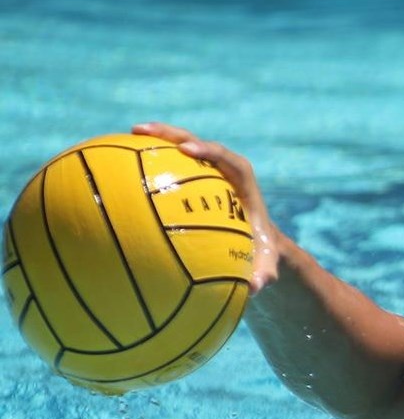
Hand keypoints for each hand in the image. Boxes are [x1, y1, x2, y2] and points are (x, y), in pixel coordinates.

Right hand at [132, 122, 280, 293]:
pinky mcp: (194, 176)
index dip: (209, 150)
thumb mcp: (265, 264)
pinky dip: (151, 158)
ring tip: (129, 132)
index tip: (188, 150)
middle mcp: (225, 171)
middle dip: (173, 134)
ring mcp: (208, 171)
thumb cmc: (259, 251)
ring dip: (157, 138)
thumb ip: (263, 274)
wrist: (257, 242)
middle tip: (143, 130)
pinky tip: (123, 159)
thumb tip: (254, 287)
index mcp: (244, 183)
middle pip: (199, 143)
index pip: (229, 160)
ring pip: (181, 147)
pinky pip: (171, 163)